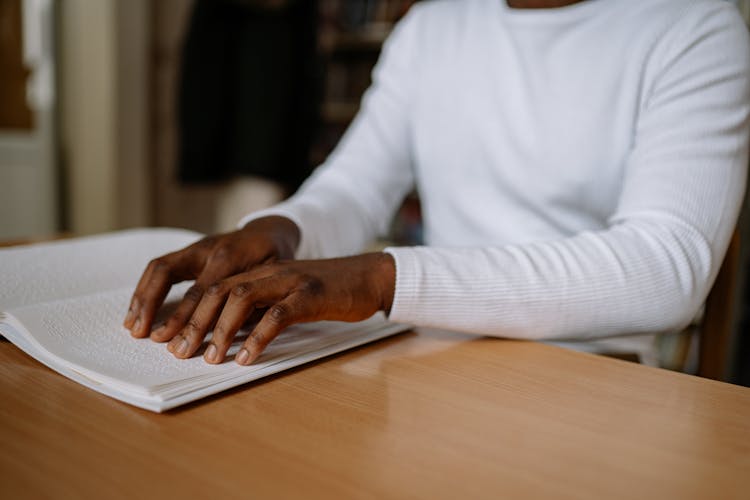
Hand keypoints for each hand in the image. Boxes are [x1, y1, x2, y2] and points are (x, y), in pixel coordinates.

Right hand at [123, 216, 299, 339]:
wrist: (269, 231)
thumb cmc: (273, 258)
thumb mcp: (273, 278)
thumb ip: (254, 301)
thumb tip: (232, 332)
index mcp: (229, 257)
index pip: (201, 291)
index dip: (186, 319)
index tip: (174, 341)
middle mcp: (206, 249)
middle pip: (168, 274)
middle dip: (151, 305)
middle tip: (141, 334)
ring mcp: (195, 247)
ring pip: (158, 268)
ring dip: (142, 297)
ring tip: (132, 325)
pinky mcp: (189, 251)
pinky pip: (160, 267)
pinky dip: (146, 288)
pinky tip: (138, 309)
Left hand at [164, 252, 395, 364]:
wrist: (369, 277)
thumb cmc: (329, 292)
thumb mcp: (287, 297)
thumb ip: (260, 309)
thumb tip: (230, 336)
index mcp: (260, 272)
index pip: (213, 287)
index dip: (188, 311)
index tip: (169, 337)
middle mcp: (269, 272)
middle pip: (219, 290)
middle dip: (194, 321)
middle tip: (179, 350)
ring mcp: (289, 281)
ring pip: (241, 298)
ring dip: (220, 329)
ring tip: (209, 357)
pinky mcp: (310, 295)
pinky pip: (278, 315)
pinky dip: (259, 337)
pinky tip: (247, 358)